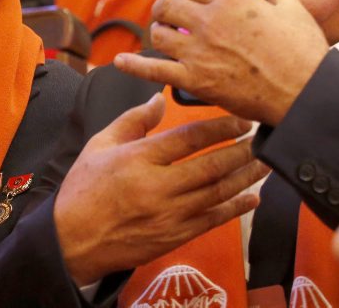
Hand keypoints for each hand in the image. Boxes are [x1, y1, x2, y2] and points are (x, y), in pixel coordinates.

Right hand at [54, 94, 267, 285]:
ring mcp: (168, 215)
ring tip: (265, 163)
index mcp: (138, 159)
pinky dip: (235, 209)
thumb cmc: (84, 190)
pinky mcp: (174, 236)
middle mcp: (157, 187)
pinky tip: (252, 198)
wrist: (73, 240)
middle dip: (242, 152)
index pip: (188, 138)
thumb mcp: (100, 145)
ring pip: (217, 193)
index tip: (240, 121)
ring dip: (245, 178)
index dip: (220, 128)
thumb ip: (133, 120)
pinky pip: (212, 220)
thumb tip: (159, 98)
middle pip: (211, 166)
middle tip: (263, 139)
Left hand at [116, 0, 328, 124]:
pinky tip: (120, 61)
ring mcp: (198, 51)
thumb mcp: (292, 8)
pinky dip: (134, 65)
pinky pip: (154, 70)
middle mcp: (208, 20)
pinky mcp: (195, 80)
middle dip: (161, 4)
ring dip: (157, 31)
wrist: (304, 94)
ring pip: (159, 33)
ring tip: (161, 32)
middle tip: (162, 8)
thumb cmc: (302, 53)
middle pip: (167, 4)